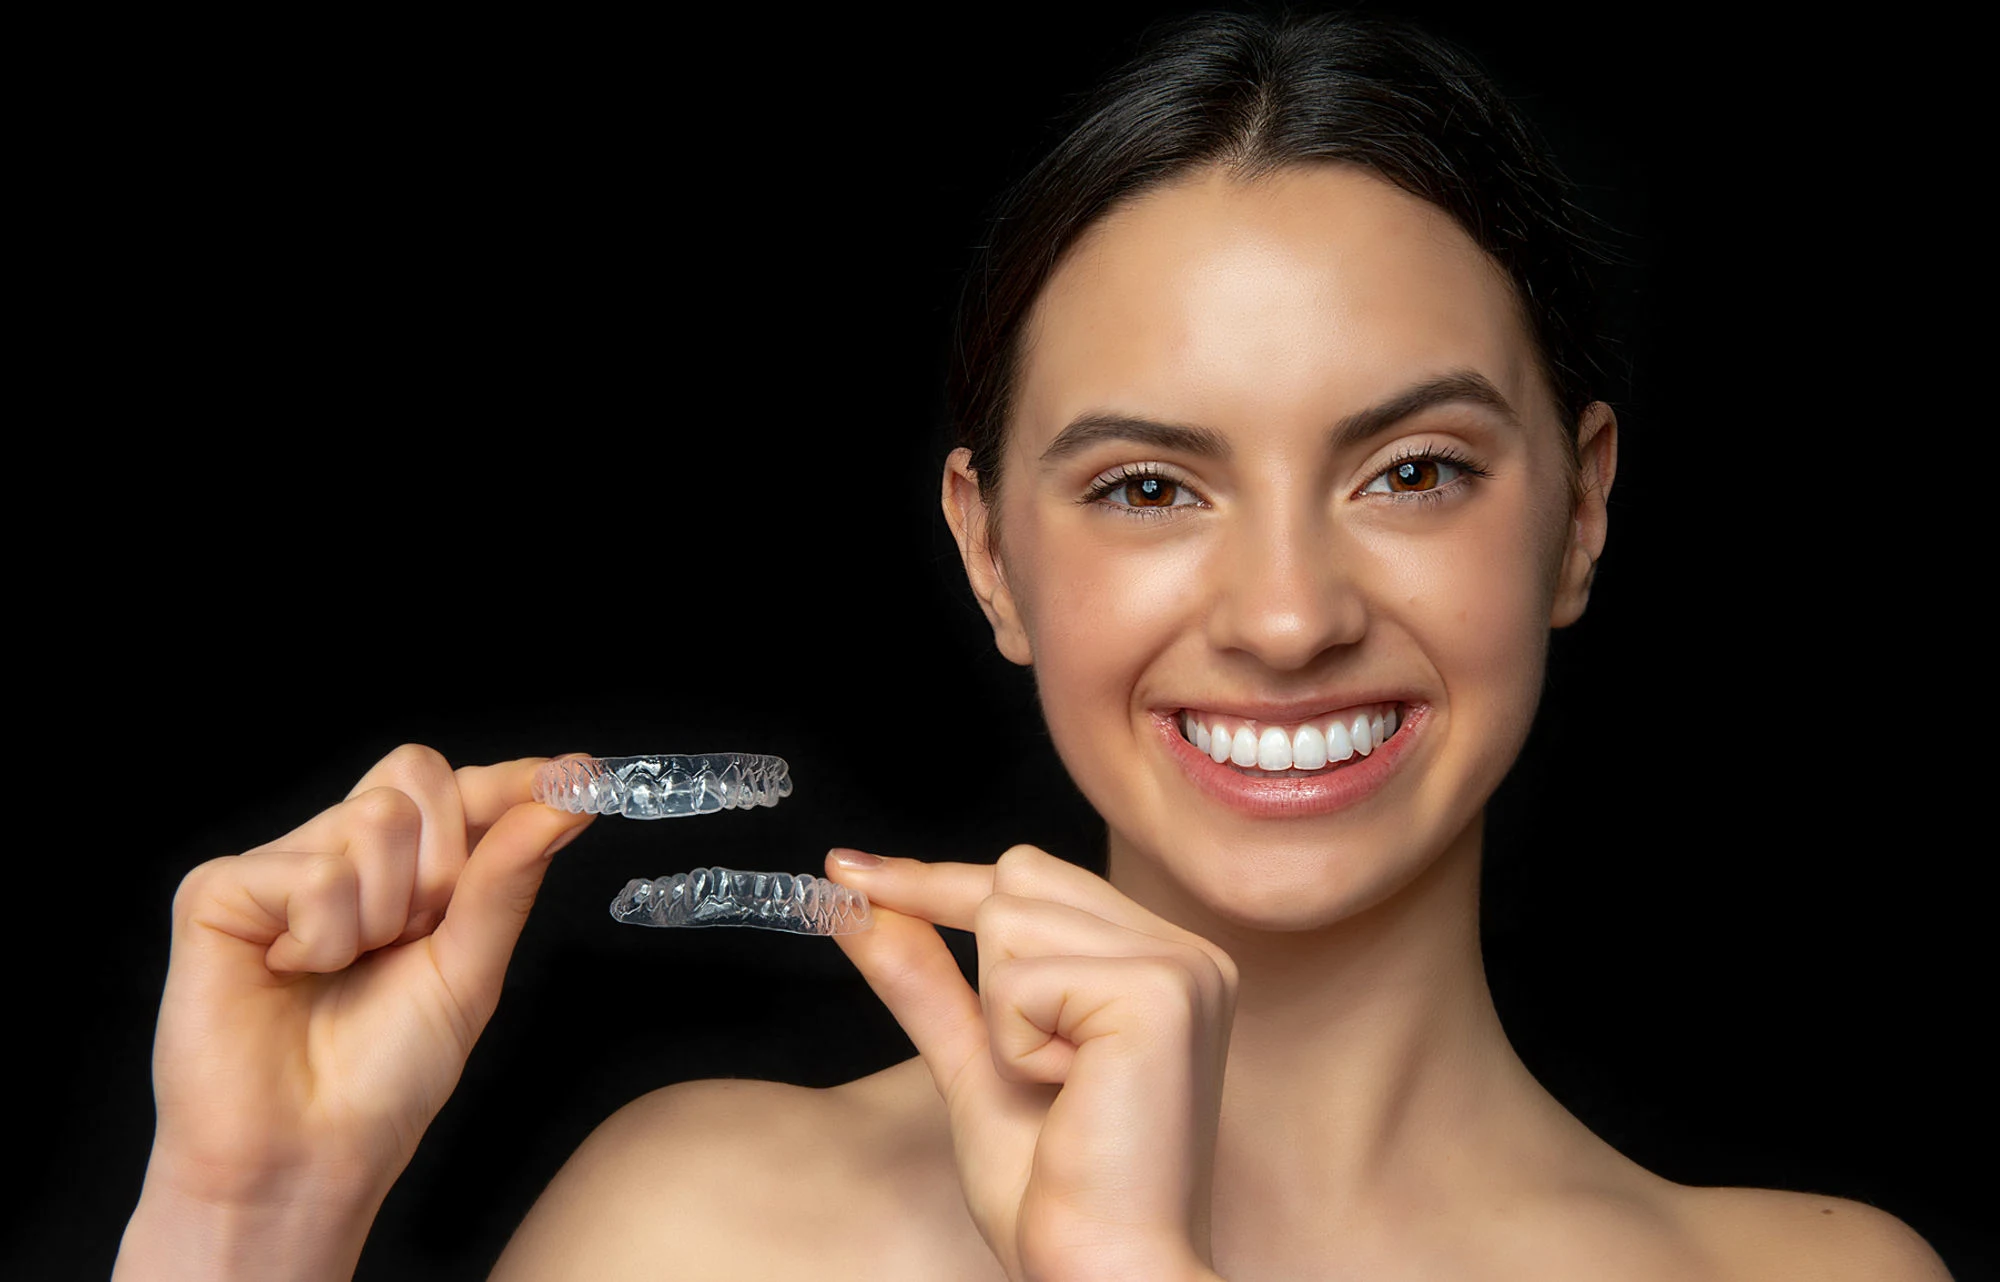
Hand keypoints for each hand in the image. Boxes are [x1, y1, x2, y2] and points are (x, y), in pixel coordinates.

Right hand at [120, 745, 589, 1278]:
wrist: (307, 1155)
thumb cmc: (384, 1077)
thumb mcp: (472, 967)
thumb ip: (510, 875)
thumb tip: (568, 799)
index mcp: (402, 870)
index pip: (456, 786)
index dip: (513, 778)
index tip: (575, 777)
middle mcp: (338, 852)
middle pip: (413, 777)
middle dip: (440, 865)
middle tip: (410, 941)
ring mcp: (276, 865)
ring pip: (372, 820)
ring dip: (382, 915)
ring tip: (345, 970)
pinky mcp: (217, 891)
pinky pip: (314, 872)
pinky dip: (323, 936)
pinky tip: (291, 973)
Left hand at [826, 845, 1236, 1281]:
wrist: (1104, 1274)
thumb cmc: (1056, 1194)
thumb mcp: (977, 1065)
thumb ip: (927, 980)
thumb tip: (858, 905)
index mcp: (1161, 963)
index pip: (1030, 876)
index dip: (935, 881)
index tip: (846, 869)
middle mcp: (1187, 952)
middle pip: (1016, 879)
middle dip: (984, 968)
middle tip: (1032, 1069)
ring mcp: (1181, 966)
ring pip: (1010, 916)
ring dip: (1001, 1017)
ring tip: (1063, 1088)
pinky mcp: (1160, 993)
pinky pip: (1021, 976)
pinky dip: (1016, 1042)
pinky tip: (1071, 1093)